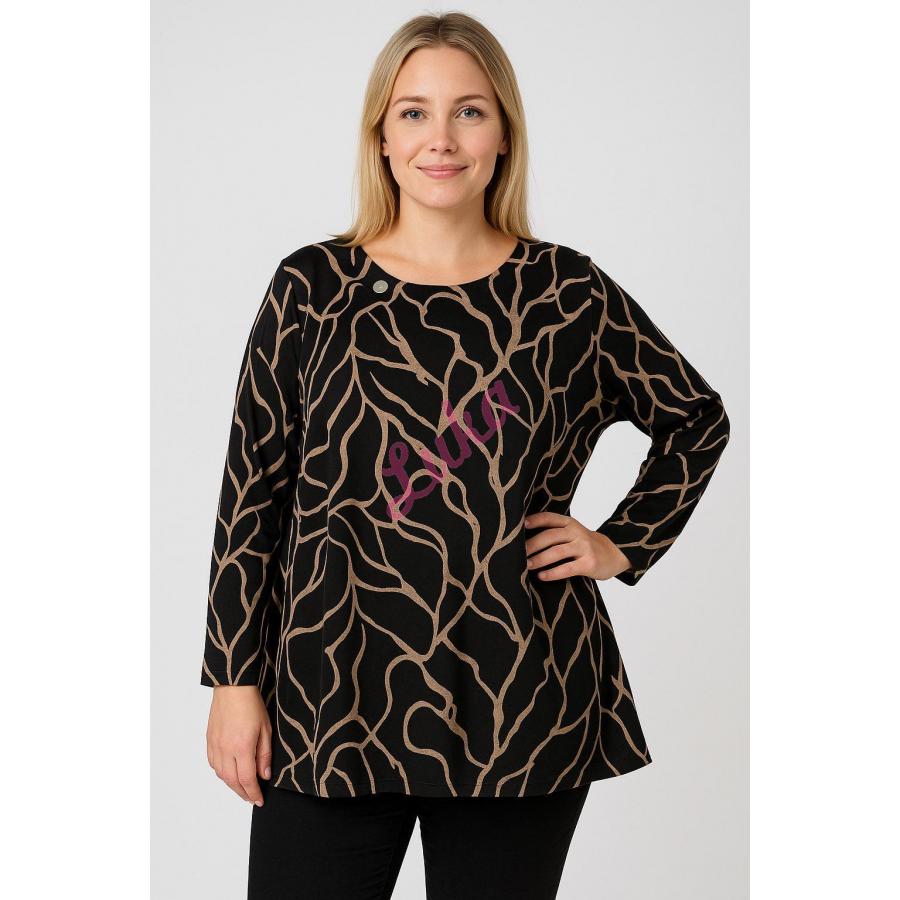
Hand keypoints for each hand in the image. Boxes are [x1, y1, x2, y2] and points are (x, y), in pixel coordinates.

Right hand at [206, 685, 271, 806]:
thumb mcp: (266, 729)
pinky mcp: (209, 741)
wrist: (233, 687)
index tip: (259, 800)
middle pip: (232, 781)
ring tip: (242, 788)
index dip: (253, 793)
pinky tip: (229, 773)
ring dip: (232, 785)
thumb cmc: (251, 704)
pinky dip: (221, 772)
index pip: (247, 779)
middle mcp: (226, 749)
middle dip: (243, 793)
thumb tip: (264, 775)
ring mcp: (215, 746)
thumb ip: (264, 755)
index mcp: (242, 747)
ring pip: (221, 775)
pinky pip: (213, 764)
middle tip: (252, 798)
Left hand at [523, 511, 632, 581]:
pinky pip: (568, 568)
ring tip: (526, 566)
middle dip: (532, 545)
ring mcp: (584, 547)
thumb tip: (523, 538)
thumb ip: (554, 532)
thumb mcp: (572, 532)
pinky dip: (553, 573)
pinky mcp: (589, 563)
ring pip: (557, 552)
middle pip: (550, 536)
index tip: (519, 526)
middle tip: (517, 554)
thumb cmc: (584, 544)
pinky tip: (542, 576)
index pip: (549, 518)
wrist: (613, 553)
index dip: (535, 520)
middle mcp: (576, 532)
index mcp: (569, 523)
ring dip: (539, 559)